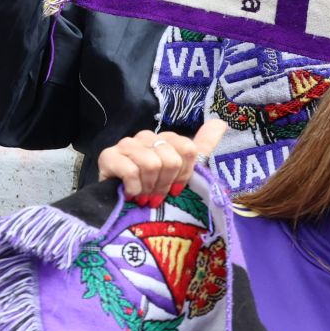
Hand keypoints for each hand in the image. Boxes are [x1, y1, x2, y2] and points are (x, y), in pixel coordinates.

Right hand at [98, 119, 228, 204]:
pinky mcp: (108, 156)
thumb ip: (202, 147)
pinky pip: (131, 171)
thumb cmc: (153, 189)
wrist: (118, 207)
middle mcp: (147, 137)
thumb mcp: (181, 171)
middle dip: (165, 184)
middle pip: (171, 159)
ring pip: (152, 164)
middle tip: (156, 196)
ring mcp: (126, 144)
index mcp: (166, 139)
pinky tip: (130, 194)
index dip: (184, 174)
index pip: (188, 149)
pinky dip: (134, 189)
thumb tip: (221, 122)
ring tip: (144, 196)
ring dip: (149, 188)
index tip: (176, 190)